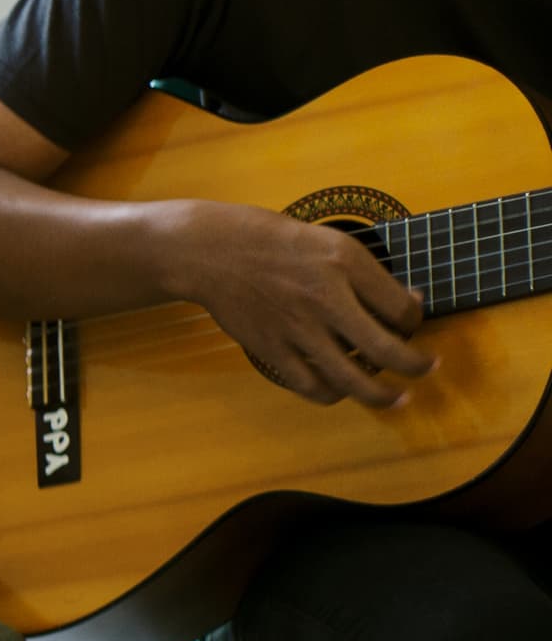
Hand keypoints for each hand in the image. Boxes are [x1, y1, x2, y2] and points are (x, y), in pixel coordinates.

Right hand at [174, 199, 429, 406]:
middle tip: (428, 369)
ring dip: (382, 396)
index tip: (412, 320)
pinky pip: (311, 386)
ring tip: (397, 399)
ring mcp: (296, 328)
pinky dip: (334, 394)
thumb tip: (405, 303)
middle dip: (417, 366)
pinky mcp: (271, 349)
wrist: (212, 252)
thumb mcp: (331, 241)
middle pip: (387, 350)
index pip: (401, 308)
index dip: (417, 319)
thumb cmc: (274, 243)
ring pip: (352, 379)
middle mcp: (324, 299)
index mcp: (345, 264)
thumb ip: (368, 273)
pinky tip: (343, 391)